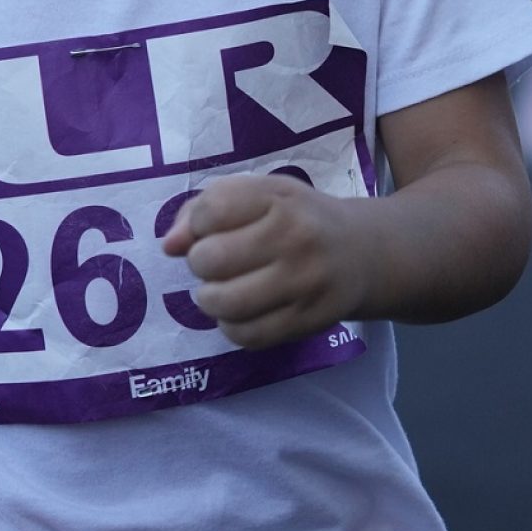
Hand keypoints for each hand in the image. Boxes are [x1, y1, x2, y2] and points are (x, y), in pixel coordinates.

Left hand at [162, 172, 368, 349]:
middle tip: (214, 263)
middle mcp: (295, 237)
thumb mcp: (260, 195)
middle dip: (200, 263)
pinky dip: (231, 327)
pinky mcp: (308, 321)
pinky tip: (240, 313)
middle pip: (210, 260)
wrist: (362, 253)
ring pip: (225, 303)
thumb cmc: (298, 218)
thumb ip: (206, 207)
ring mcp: (305, 282)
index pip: (210, 210)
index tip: (212, 228)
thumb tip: (169, 245)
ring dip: (209, 299)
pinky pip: (248, 335)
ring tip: (219, 290)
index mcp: (279, 197)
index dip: (197, 223)